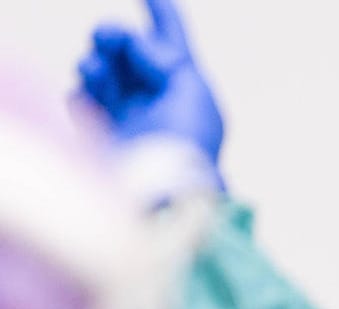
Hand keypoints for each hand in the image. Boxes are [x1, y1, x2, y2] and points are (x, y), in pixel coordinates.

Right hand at [77, 0, 223, 176]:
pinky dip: (82, 92)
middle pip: (129, 52)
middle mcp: (158, 101)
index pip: (172, 42)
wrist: (159, 193)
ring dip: (96, 64)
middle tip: (104, 38)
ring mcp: (127, 117)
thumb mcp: (189, 89)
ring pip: (102, 71)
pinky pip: (81, 99)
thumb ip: (164, 57)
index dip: (161, 12)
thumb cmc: (183, 144)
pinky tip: (88, 97)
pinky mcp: (101, 134)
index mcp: (188, 89)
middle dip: (114, 38)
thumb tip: (134, 44)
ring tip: (95, 71)